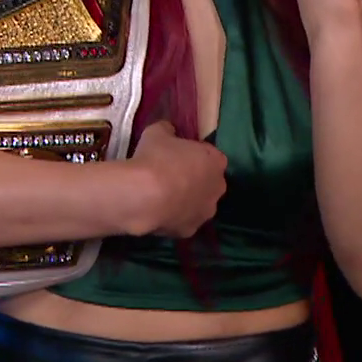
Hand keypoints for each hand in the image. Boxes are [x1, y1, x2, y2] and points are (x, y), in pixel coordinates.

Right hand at [127, 122, 226, 236]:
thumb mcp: (157, 132)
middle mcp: (217, 188)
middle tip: (170, 174)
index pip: (210, 155)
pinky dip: (174, 217)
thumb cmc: (155, 158)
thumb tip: (169, 130)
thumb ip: (167, 130)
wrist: (144, 196)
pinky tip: (156, 211)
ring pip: (198, 204)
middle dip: (194, 179)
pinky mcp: (190, 231)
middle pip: (208, 182)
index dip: (193, 154)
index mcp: (216, 161)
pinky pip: (183, 220)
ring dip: (186, 200)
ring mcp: (205, 212)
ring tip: (161, 196)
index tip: (177, 154)